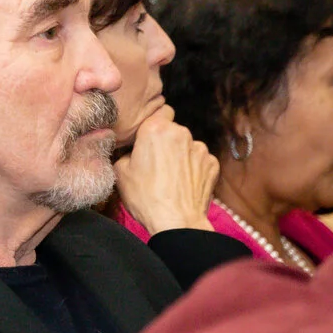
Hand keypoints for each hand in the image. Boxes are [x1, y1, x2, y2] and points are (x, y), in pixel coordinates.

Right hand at [115, 103, 219, 234]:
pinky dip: (193, 168)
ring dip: (180, 155)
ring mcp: (200, 149)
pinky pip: (199, 160)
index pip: (159, 110)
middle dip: (164, 141)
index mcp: (155, 129)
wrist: (177, 221)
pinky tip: (183, 182)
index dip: (151, 124)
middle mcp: (181, 133)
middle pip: (172, 130)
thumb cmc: (145, 196)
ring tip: (170, 176)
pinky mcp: (212, 164)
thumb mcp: (119, 171)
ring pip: (186, 145)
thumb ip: (124, 152)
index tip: (146, 137)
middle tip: (154, 162)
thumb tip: (129, 150)